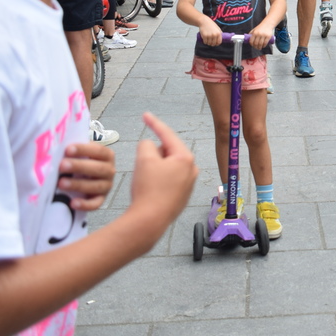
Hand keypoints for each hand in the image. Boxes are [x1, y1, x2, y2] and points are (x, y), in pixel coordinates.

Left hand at [58, 141, 115, 210]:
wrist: (85, 177)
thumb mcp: (81, 154)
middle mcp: (109, 170)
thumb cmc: (81, 162)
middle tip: (62, 165)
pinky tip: (73, 203)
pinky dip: (85, 204)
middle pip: (98, 168)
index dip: (84, 150)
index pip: (98, 150)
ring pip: (96, 186)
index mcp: (106, 155)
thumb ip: (74, 151)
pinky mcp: (101, 199)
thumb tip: (57, 147)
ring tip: (61, 183)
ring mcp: (106, 186)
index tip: (67, 149)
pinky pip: (95, 204)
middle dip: (79, 166)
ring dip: (78, 184)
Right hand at [127, 113, 197, 234]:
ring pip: (167, 166)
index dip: (154, 124)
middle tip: (143, 168)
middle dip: (154, 155)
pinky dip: (158, 181)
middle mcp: (192, 169)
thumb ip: (147, 145)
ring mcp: (189, 183)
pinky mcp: (182, 195)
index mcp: (185, 158)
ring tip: (146, 182)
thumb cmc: (148, 189)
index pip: (168, 135)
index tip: (145, 115)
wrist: (150, 220)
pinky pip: (168, 180)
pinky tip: (151, 191)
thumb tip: (151, 146)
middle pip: (168, 152)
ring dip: (155, 168)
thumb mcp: (144, 159)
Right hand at [198, 19, 222, 45]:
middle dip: (212, 44)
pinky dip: (205, 42)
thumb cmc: (211, 25)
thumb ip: (220, 33)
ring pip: (209, 43)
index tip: (216, 44)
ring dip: (208, 43)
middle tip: (211, 43)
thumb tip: (222, 39)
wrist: (204, 21)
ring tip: (208, 41)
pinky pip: (205, 42)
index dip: (217, 44)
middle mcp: (214, 35)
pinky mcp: (204, 36)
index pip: (219, 42)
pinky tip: (205, 40)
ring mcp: (209, 36)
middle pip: (214, 43)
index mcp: (219, 33)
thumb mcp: (218, 28)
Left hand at [247, 23, 273, 49]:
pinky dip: (264, 46)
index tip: (252, 46)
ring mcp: (264, 35)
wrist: (268, 24)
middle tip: (256, 48)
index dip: (251, 44)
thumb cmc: (261, 27)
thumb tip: (247, 38)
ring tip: (260, 48)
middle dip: (256, 47)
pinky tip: (263, 46)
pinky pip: (265, 43)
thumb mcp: (254, 29)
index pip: (251, 41)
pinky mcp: (268, 36)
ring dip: (260, 47)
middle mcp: (259, 34)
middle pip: (256, 43)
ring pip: (261, 44)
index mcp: (254, 33)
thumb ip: (251, 33)